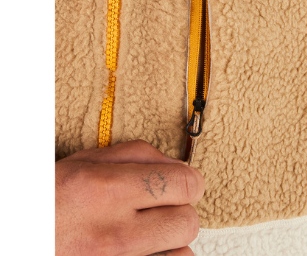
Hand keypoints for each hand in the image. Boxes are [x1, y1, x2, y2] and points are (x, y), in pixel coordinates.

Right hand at [56, 140, 204, 254]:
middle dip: (180, 211)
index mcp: (106, 190)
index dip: (189, 182)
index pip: (183, 184)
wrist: (22, 236)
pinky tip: (144, 250)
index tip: (183, 184)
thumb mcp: (86, 161)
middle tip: (162, 208)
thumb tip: (179, 166)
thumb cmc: (51, 197)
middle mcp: (113, 233)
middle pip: (187, 222)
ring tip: (148, 233)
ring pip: (182, 254)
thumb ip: (137, 155)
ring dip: (171, 241)